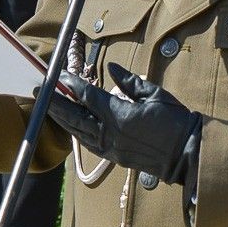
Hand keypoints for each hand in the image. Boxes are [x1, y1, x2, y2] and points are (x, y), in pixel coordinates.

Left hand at [49, 62, 201, 184]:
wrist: (187, 154)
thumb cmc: (176, 121)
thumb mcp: (155, 95)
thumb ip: (130, 82)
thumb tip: (112, 68)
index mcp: (120, 115)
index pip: (88, 96)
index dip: (72, 84)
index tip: (60, 75)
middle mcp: (111, 133)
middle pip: (75, 116)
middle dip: (55, 103)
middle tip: (40, 91)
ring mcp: (111, 148)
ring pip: (78, 132)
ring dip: (61, 119)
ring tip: (48, 107)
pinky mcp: (114, 158)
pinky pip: (88, 144)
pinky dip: (76, 133)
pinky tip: (69, 126)